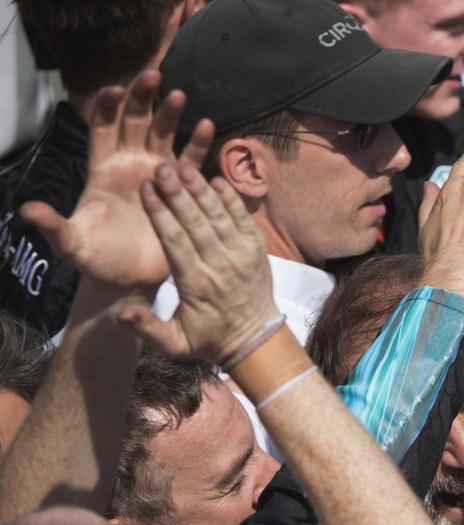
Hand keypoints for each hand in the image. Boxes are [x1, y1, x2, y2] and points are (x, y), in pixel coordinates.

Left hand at [19, 69, 212, 293]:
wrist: (131, 280)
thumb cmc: (98, 259)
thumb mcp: (71, 244)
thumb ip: (53, 226)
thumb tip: (27, 210)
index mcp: (102, 169)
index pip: (103, 129)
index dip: (108, 108)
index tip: (116, 90)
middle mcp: (129, 164)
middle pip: (134, 122)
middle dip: (142, 98)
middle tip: (153, 75)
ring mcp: (157, 174)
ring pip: (162, 135)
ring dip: (170, 114)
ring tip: (180, 96)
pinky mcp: (180, 189)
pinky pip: (191, 161)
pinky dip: (198, 143)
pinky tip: (206, 126)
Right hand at [115, 164, 277, 364]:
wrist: (256, 340)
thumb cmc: (209, 339)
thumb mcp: (174, 345)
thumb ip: (146, 328)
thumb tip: (121, 313)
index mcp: (195, 283)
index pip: (174, 241)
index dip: (160, 213)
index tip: (146, 189)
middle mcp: (220, 266)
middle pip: (196, 222)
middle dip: (178, 193)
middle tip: (162, 167)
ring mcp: (242, 256)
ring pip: (219, 216)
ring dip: (202, 190)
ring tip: (185, 166)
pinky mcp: (257, 250)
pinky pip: (244, 219)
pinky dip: (231, 199)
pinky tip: (216, 179)